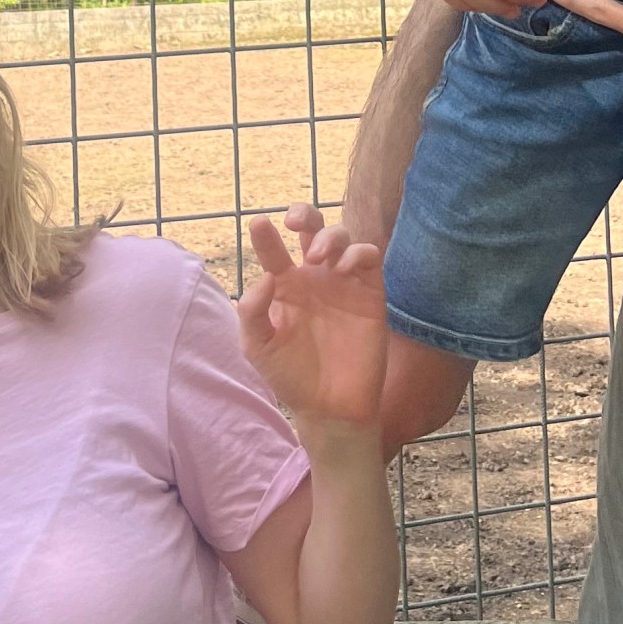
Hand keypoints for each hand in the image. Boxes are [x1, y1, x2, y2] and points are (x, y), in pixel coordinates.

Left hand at [239, 205, 388, 438]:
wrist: (331, 409)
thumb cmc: (291, 377)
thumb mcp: (259, 348)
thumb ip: (252, 313)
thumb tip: (264, 277)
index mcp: (285, 286)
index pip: (274, 250)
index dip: (265, 235)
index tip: (259, 225)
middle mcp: (314, 277)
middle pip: (312, 228)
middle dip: (304, 214)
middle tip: (294, 222)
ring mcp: (343, 283)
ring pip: (341, 237)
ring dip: (329, 236)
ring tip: (318, 257)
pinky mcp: (370, 293)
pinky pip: (369, 258)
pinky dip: (358, 252)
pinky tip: (344, 267)